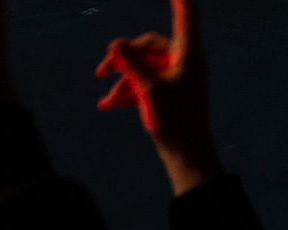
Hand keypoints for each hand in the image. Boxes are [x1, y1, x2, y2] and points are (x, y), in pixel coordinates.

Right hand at [95, 0, 220, 194]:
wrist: (186, 155)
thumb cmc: (175, 121)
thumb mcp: (149, 90)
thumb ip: (132, 65)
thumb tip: (116, 42)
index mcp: (187, 55)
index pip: (186, 18)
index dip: (180, 2)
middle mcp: (184, 63)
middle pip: (149, 47)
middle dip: (123, 59)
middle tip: (100, 73)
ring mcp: (176, 80)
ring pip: (142, 69)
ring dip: (122, 81)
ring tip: (106, 102)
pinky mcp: (168, 95)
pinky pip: (144, 85)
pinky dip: (127, 92)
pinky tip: (109, 106)